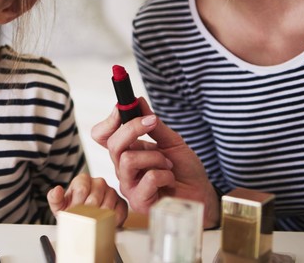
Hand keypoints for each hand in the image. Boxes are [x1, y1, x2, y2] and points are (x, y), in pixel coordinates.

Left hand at [47, 173, 127, 226]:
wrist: (82, 218)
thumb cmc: (71, 210)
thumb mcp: (59, 205)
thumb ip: (55, 197)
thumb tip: (57, 190)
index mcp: (83, 179)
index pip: (82, 189)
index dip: (77, 204)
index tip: (74, 213)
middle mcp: (98, 182)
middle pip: (95, 197)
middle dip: (87, 212)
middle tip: (82, 220)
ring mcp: (110, 191)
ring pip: (108, 204)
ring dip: (100, 216)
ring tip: (93, 223)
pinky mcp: (120, 202)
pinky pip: (120, 211)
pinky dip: (114, 219)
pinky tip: (106, 223)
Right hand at [91, 97, 219, 227]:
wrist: (201, 194)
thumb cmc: (185, 171)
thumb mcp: (171, 141)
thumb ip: (154, 124)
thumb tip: (138, 102)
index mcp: (127, 152)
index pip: (103, 137)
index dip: (108, 122)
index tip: (122, 107)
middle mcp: (123, 169)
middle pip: (113, 145)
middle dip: (133, 129)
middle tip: (152, 123)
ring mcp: (129, 186)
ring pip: (127, 160)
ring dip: (155, 156)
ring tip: (168, 164)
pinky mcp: (139, 201)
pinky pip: (148, 178)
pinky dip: (165, 174)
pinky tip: (170, 180)